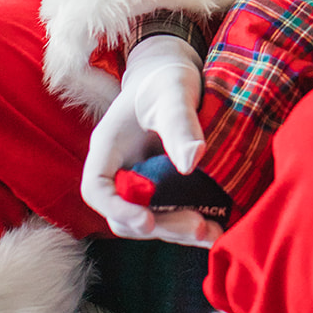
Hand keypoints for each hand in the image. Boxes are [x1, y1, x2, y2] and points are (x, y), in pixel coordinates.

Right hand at [80, 34, 219, 243]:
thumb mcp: (174, 93)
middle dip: (160, 226)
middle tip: (197, 227)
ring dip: (177, 232)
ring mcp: (140, 181)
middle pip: (125, 214)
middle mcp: (119, 169)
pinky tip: (216, 229)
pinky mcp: (162, 187)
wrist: (176, 77)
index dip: (117, 210)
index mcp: (109, 146)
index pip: (96, 189)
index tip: (148, 219)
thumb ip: (180, 124)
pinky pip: (169, 213)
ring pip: (149, 220)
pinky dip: (190, 225)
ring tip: (212, 235)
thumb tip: (192, 164)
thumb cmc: (168, 78)